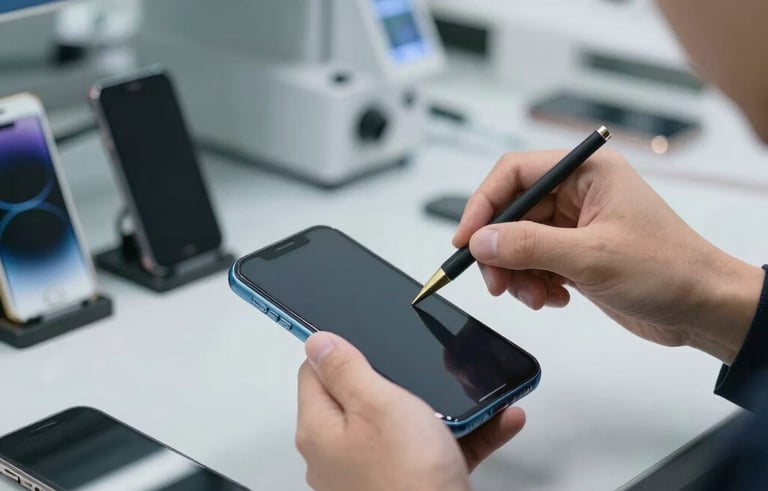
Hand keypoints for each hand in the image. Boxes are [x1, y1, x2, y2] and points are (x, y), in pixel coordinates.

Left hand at [296, 332, 525, 490]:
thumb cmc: (407, 478)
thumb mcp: (376, 403)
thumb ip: (345, 369)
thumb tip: (318, 343)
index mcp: (321, 429)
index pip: (314, 373)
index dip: (339, 350)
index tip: (364, 336)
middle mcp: (340, 454)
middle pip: (361, 398)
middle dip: (397, 379)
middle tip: (419, 366)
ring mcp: (373, 473)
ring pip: (405, 424)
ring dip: (441, 407)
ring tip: (469, 394)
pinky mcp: (408, 484)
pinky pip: (434, 450)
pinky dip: (463, 436)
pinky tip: (495, 421)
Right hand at [454, 149, 764, 363]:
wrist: (702, 308)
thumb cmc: (668, 269)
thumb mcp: (592, 256)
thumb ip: (530, 246)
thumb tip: (481, 240)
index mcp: (587, 172)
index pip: (514, 173)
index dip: (483, 204)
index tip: (466, 239)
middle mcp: (578, 192)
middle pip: (511, 212)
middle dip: (500, 250)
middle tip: (496, 282)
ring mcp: (575, 224)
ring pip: (518, 242)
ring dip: (517, 273)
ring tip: (535, 297)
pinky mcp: (575, 253)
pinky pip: (534, 263)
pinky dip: (534, 284)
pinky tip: (555, 298)